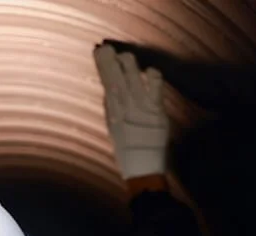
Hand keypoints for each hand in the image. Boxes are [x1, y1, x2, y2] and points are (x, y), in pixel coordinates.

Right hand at [94, 43, 169, 179]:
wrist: (142, 168)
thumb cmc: (128, 150)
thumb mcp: (113, 128)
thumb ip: (112, 107)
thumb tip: (110, 87)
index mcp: (112, 113)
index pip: (105, 82)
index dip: (101, 65)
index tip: (98, 52)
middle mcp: (124, 109)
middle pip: (115, 76)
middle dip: (110, 59)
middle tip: (107, 48)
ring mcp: (140, 108)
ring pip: (132, 76)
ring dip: (128, 63)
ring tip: (126, 58)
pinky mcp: (156, 111)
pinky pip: (154, 85)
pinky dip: (151, 75)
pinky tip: (149, 73)